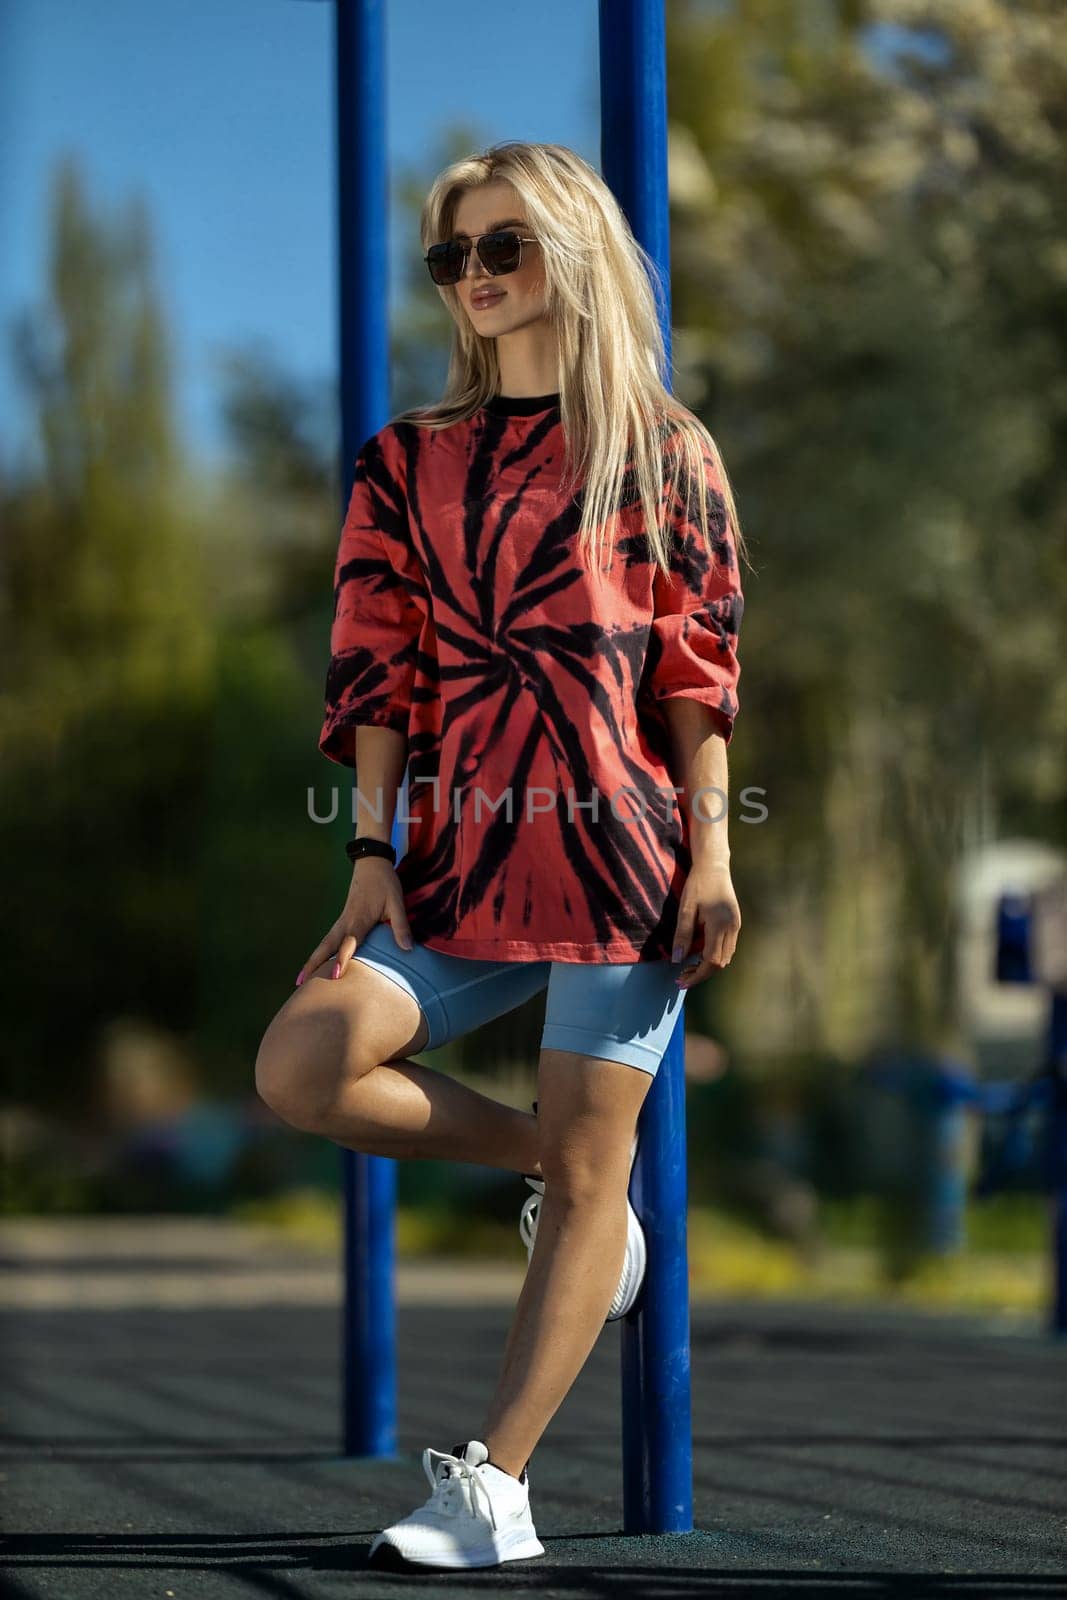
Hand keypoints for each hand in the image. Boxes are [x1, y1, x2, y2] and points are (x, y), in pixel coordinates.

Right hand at [295, 858, 413, 984]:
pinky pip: (328, 939)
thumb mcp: (396, 902)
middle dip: (314, 964)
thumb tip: (407, 949)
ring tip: (300, 980)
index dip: (342, 959)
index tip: (335, 975)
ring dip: (312, 960)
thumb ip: (400, 926)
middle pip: (327, 946)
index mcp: (360, 919)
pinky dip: (320, 952)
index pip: (349, 943)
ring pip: (324, 943)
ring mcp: (342, 920)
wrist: (371, 862)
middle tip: (301, 983)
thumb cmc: (385, 883)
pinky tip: (315, 963)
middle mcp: (346, 922)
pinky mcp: (342, 919)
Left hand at [671, 860, 739, 988]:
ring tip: (688, 967)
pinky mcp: (735, 923)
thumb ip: (682, 934)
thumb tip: (677, 959)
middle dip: (701, 974)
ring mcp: (736, 926)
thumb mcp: (686, 908)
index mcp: (719, 925)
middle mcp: (732, 928)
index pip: (711, 961)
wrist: (715, 866)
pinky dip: (715, 956)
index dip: (697, 975)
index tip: (681, 980)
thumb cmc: (698, 884)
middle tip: (681, 977)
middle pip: (720, 963)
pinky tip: (700, 954)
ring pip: (726, 957)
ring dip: (708, 966)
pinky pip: (728, 947)